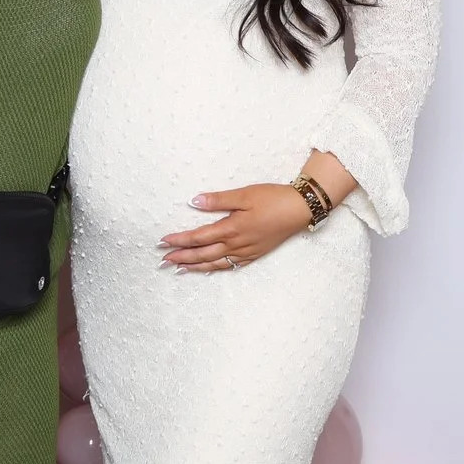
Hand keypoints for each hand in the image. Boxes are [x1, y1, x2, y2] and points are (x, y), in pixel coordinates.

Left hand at [160, 184, 310, 271]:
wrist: (300, 209)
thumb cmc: (273, 198)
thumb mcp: (244, 194)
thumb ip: (218, 200)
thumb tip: (194, 202)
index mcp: (231, 228)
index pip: (198, 237)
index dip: (179, 240)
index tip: (163, 242)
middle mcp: (236, 244)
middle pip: (203, 254)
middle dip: (182, 257)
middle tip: (163, 260)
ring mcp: (246, 252)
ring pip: (215, 263)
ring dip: (195, 266)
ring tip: (179, 269)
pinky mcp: (254, 254)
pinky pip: (230, 265)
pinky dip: (216, 268)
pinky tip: (209, 269)